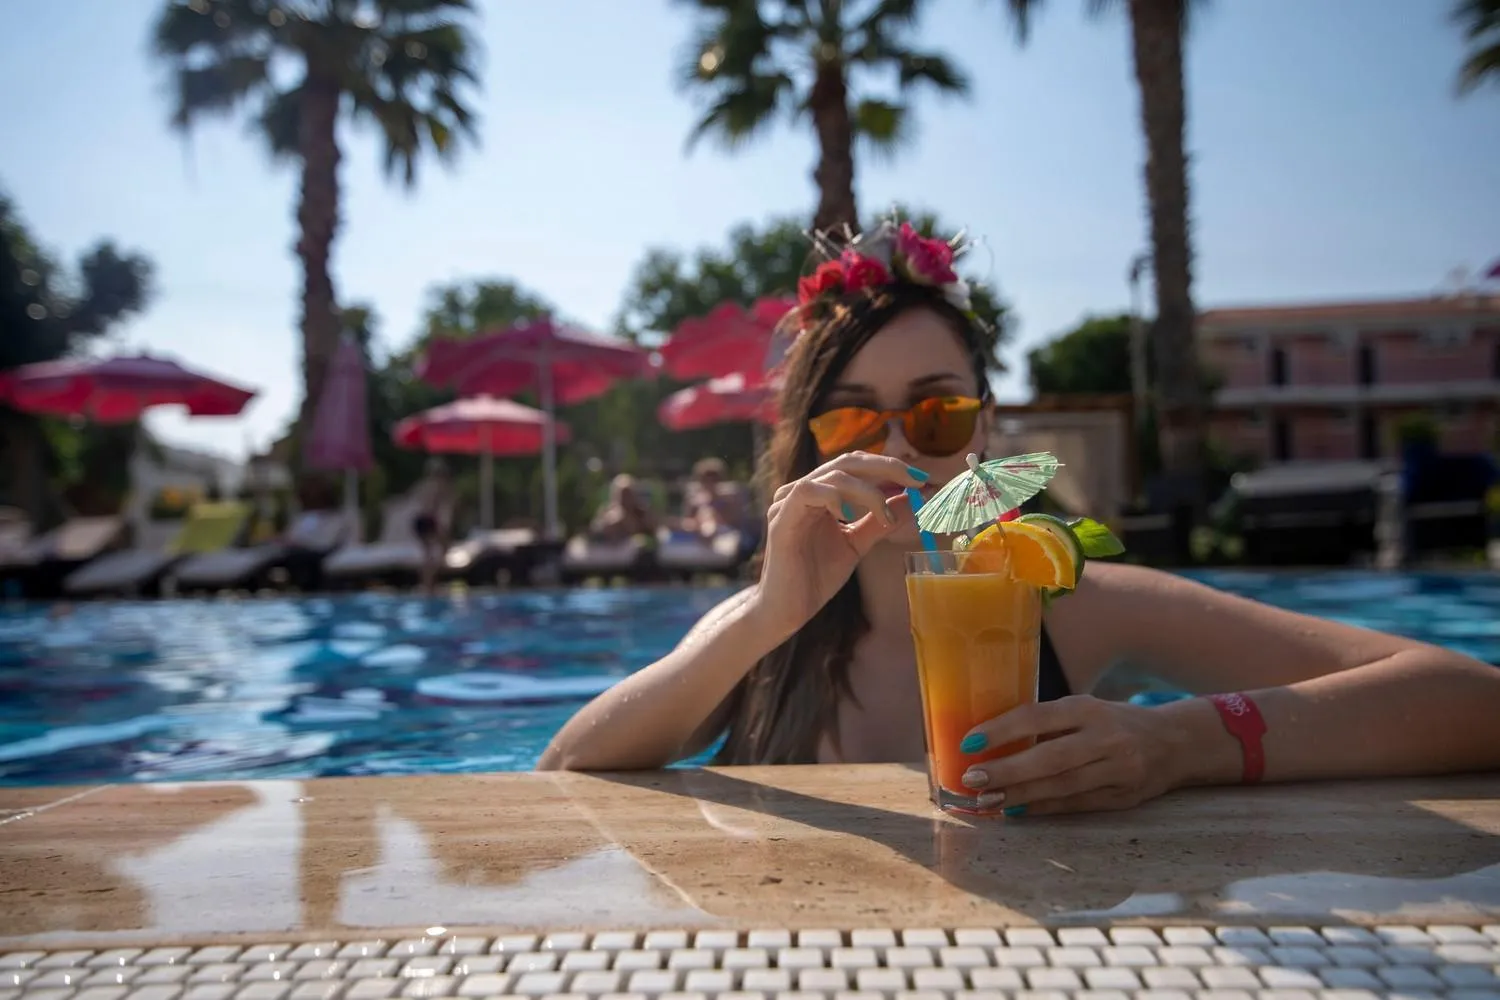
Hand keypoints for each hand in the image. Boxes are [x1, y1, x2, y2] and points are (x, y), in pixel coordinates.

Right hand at [749, 451, 925, 640]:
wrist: (787, 609)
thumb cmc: (816, 577)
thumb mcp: (857, 544)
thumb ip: (879, 521)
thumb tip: (913, 500)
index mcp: (820, 493)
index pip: (856, 465)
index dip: (889, 466)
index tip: (920, 478)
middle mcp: (803, 490)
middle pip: (848, 461)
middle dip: (887, 467)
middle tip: (916, 480)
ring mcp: (789, 501)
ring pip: (833, 475)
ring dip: (868, 491)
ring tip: (885, 516)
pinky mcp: (781, 518)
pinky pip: (808, 492)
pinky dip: (834, 498)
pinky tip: (849, 516)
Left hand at [957, 695, 1184, 815]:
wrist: (1176, 742)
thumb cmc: (1115, 722)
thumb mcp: (1085, 709)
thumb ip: (1048, 723)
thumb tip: (991, 741)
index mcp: (1089, 708)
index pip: (1039, 716)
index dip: (1002, 730)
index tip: (969, 742)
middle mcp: (1105, 738)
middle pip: (1050, 758)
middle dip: (1007, 770)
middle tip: (972, 780)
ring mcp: (1118, 769)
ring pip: (1062, 786)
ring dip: (1020, 795)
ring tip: (987, 800)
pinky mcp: (1123, 797)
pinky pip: (1076, 804)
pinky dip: (1043, 808)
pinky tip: (1016, 809)